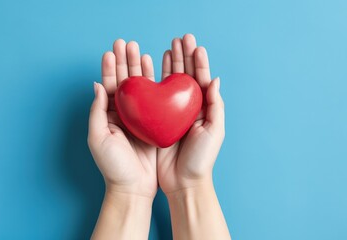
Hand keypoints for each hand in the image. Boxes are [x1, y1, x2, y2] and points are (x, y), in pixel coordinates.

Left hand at [88, 39, 156, 198]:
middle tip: (126, 43)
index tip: (111, 50)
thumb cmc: (113, 166)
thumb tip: (97, 85)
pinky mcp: (153, 124)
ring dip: (138, 68)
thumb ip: (97, 111)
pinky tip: (154, 70)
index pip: (108, 86)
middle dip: (124, 62)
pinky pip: (154, 100)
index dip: (109, 68)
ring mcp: (139, 118)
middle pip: (124, 82)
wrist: (134, 187)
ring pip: (139, 88)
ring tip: (140, 50)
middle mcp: (123, 114)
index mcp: (108, 116)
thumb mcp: (98, 138)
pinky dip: (153, 84)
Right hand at [157, 34, 224, 192]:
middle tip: (180, 38)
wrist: (183, 180)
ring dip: (170, 64)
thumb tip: (215, 79)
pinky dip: (154, 82)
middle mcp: (188, 107)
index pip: (201, 79)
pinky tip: (152, 69)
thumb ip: (216, 105)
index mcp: (204, 108)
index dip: (199, 62)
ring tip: (168, 47)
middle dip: (184, 57)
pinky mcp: (157, 120)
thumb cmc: (202, 158)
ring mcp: (172, 113)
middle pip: (186, 76)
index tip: (195, 45)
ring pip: (170, 83)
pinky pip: (155, 97)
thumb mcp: (215, 131)